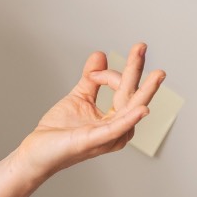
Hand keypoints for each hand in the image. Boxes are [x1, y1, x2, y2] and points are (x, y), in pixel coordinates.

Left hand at [15, 43, 166, 181]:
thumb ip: (91, 79)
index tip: (92, 72)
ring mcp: (107, 136)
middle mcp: (117, 128)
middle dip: (137, 70)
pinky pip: (115, 129)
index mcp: (114, 119)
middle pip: (133, 96)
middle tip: (142, 46)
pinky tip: (142, 109)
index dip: (109, 74)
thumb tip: (100, 54)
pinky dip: (130, 119)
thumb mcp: (78, 97)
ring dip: (144, 92)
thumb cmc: (59, 130)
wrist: (38, 150)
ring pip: (130, 110)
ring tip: (157, 75)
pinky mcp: (94, 141)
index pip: (124, 89)